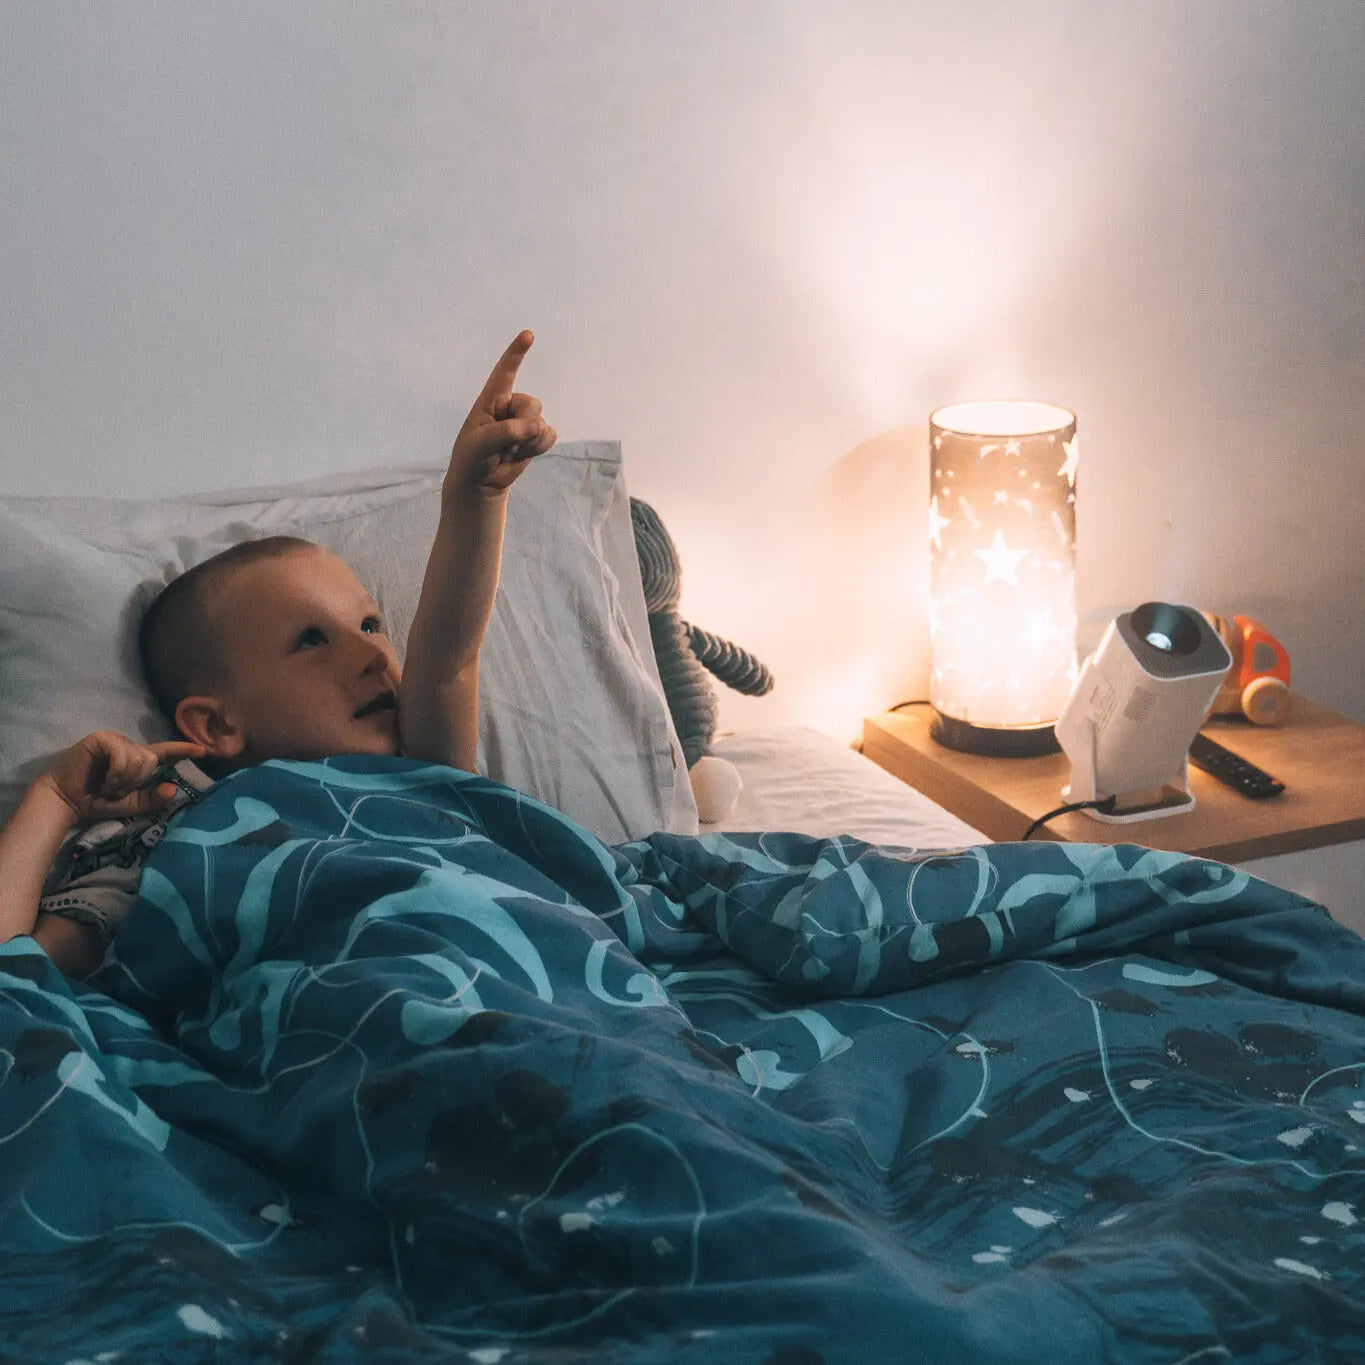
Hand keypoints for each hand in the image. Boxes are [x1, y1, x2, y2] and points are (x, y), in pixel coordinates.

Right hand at [39, 733, 208, 823]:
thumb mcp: (132, 804)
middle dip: (137, 780)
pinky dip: (116, 773)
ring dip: (125, 779)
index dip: (185, 750)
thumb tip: (173, 789)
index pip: (166, 752)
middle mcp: (129, 746)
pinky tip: (104, 779)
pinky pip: (123, 755)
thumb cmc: (98, 801)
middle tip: (116, 788)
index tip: (205, 751)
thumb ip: (153, 798)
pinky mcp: (102, 738)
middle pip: (152, 759)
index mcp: (139, 759)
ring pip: (140, 758)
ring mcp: (115, 739)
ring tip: (108, 785)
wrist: (68, 801)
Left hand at [447, 330, 557, 495]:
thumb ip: (505, 432)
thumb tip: (534, 426)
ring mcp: (524, 421)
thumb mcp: (480, 444)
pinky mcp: (535, 437)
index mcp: (491, 399)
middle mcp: (510, 406)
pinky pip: (550, 435)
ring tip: (508, 452)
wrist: (481, 483)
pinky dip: (539, 447)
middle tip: (506, 445)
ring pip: (541, 422)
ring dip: (528, 443)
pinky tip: (522, 455)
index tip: (528, 335)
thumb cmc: (472, 458)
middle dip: (524, 426)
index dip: (516, 353)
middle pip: (532, 405)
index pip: (504, 372)